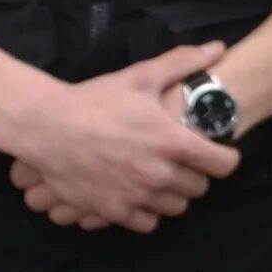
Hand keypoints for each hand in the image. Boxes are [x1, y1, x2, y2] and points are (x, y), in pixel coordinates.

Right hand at [3, 43, 237, 232]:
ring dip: (173, 194)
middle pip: (200, 188)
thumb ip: (183, 62)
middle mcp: (160, 174)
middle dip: (196, 174)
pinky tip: (140, 194)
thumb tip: (218, 48)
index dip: (224, 157)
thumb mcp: (141, 76)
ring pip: (176, 208)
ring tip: (161, 177)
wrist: (47, 127)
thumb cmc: (96, 100)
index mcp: (173, 142)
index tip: (215, 151)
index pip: (224, 165)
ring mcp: (137, 196)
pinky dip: (148, 211)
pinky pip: (148, 223)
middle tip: (182, 162)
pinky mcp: (115, 211)